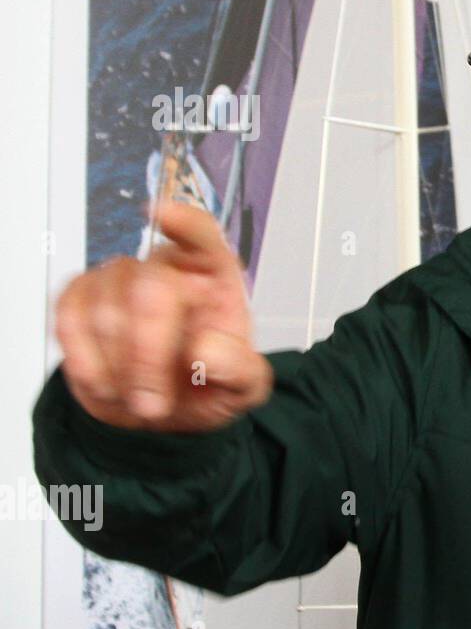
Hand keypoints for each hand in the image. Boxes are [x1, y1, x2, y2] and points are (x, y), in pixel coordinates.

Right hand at [54, 200, 272, 431]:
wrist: (162, 413)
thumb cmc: (207, 386)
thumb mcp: (244, 388)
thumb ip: (239, 370)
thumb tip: (207, 350)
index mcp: (215, 277)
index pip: (202, 235)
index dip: (184, 223)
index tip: (164, 215)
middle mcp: (167, 270)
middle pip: (149, 286)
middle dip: (148, 353)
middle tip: (154, 402)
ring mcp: (120, 281)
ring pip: (105, 308)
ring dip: (119, 368)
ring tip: (140, 400)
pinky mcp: (80, 301)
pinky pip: (69, 320)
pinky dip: (86, 363)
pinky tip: (108, 385)